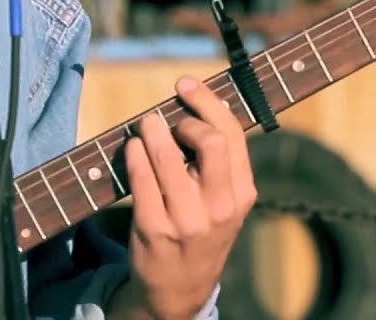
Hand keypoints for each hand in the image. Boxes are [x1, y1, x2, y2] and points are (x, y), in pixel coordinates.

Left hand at [111, 75, 255, 319]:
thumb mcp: (226, 203)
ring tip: (147, 126)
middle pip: (210, 141)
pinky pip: (140, 177)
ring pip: (167, 156)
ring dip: (152, 131)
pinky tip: (132, 148)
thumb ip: (221, 164)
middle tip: (169, 118)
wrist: (178, 290)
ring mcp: (186, 220)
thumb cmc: (201, 232)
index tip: (186, 85)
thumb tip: (197, 105)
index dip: (207, 102)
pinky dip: (134, 153)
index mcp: (243, 194)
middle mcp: (220, 208)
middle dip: (185, 118)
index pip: (232, 135)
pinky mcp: (153, 228)